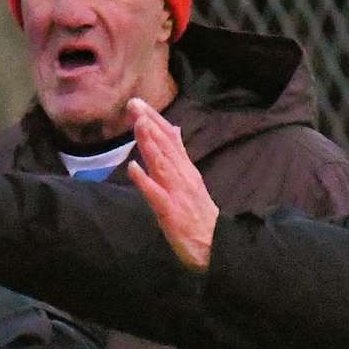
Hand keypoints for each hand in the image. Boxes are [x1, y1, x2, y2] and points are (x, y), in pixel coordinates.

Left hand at [126, 97, 218, 271]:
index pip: (170, 139)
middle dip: (149, 123)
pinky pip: (156, 194)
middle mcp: (182, 177)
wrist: (216, 245)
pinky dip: (145, 180)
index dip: (155, 120)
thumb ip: (180, 155)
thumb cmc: (199, 215)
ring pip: (162, 164)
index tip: (138, 102)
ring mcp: (177, 193)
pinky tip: (132, 168)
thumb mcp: (190, 179)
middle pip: (165, 146)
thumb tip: (174, 130)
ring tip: (138, 124)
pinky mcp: (171, 212)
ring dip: (150, 143)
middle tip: (134, 103)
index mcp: (185, 169)